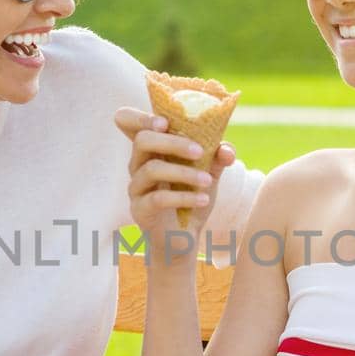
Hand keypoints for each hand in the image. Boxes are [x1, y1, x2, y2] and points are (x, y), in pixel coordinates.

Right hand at [115, 107, 235, 254]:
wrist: (184, 238)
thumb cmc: (192, 198)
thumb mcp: (208, 175)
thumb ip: (217, 159)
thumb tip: (226, 150)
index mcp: (151, 149)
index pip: (127, 122)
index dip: (140, 117)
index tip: (164, 121)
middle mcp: (138, 164)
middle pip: (142, 140)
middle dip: (173, 142)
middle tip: (199, 151)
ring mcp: (136, 187)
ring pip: (152, 169)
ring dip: (184, 173)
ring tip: (208, 182)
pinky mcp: (139, 210)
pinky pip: (158, 198)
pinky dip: (184, 197)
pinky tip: (203, 200)